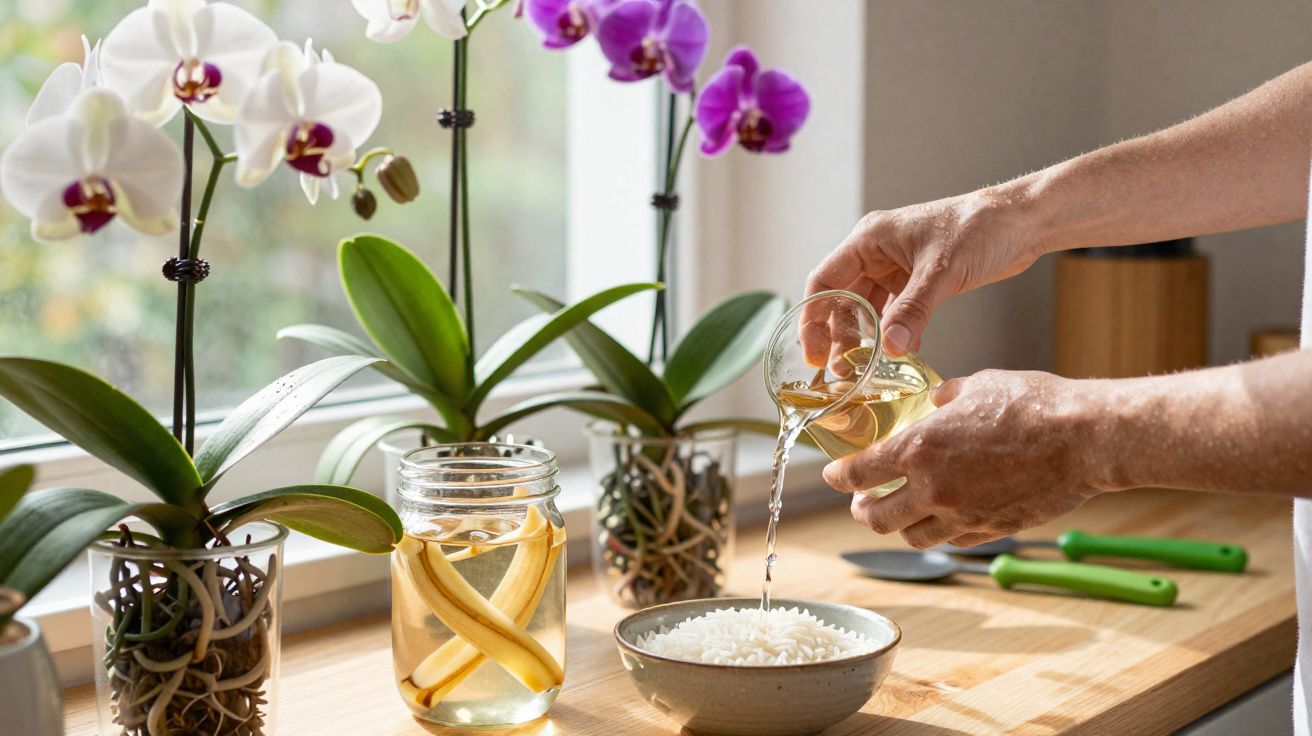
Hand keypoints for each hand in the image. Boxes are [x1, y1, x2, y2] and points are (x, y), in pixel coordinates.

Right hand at [803, 189, 1041, 358]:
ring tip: (862, 370)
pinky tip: (899, 355)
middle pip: (842, 300)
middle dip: (838, 336)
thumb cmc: (980, 227)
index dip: (814, 318)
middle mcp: (876, 253)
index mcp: (869, 239)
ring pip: (866, 309)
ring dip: (864, 339)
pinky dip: (893, 334)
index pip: (825, 281)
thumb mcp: (941, 271)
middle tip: (840, 371)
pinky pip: (894, 313)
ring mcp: (896, 268)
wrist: (1020, 222)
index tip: (814, 352)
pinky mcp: (916, 281)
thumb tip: (891, 348)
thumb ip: (913, 310)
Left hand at [822, 369, 1110, 548]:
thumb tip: (934, 402)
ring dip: (897, 526)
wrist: (1084, 439)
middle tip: (859, 500)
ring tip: (895, 515)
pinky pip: (951, 539)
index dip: (838, 475)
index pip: (859, 473)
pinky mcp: (991, 530)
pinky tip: (938, 519)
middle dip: (861, 509)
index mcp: (919, 450)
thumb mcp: (976, 386)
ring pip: (911, 536)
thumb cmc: (1033, 405)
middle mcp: (933, 490)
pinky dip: (937, 531)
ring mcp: (962, 515)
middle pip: (876, 517)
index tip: (832, 473)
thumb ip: (944, 399)